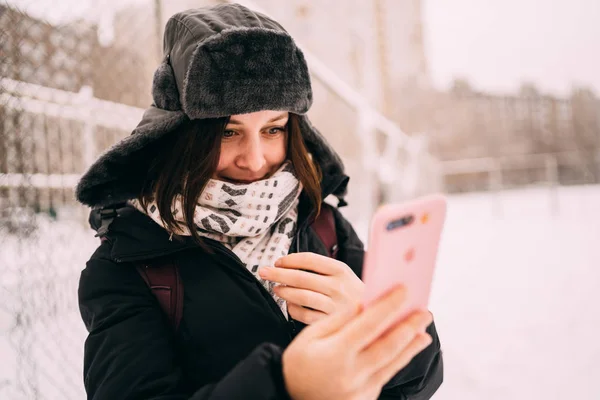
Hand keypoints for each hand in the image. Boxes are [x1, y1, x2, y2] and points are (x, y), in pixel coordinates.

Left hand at [258, 252, 363, 323]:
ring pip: (299, 295)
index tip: (278, 261)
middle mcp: (339, 287)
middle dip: (277, 273)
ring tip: (276, 288)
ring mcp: (335, 306)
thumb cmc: (354, 296)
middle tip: (264, 272)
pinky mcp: (330, 324)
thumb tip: (288, 264)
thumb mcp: (346, 276)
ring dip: (283, 291)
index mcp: (342, 270)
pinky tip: (289, 306)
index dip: (289, 259)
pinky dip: (292, 309)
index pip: (309, 259)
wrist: (379, 318)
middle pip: (300, 277)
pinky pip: (303, 314)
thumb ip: (323, 269)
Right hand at [282, 285, 432, 399]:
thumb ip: (338, 320)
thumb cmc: (298, 364)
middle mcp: (351, 374)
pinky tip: (407, 349)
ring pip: (393, 364)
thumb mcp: (310, 336)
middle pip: (388, 347)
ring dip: (410, 346)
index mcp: (335, 354)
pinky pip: (386, 376)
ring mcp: (360, 390)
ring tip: (423, 331)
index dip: (388, 306)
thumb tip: (362, 304)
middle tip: (425, 312)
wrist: (290, 396)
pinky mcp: (365, 398)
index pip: (369, 325)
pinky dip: (399, 361)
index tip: (403, 290)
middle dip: (409, 327)